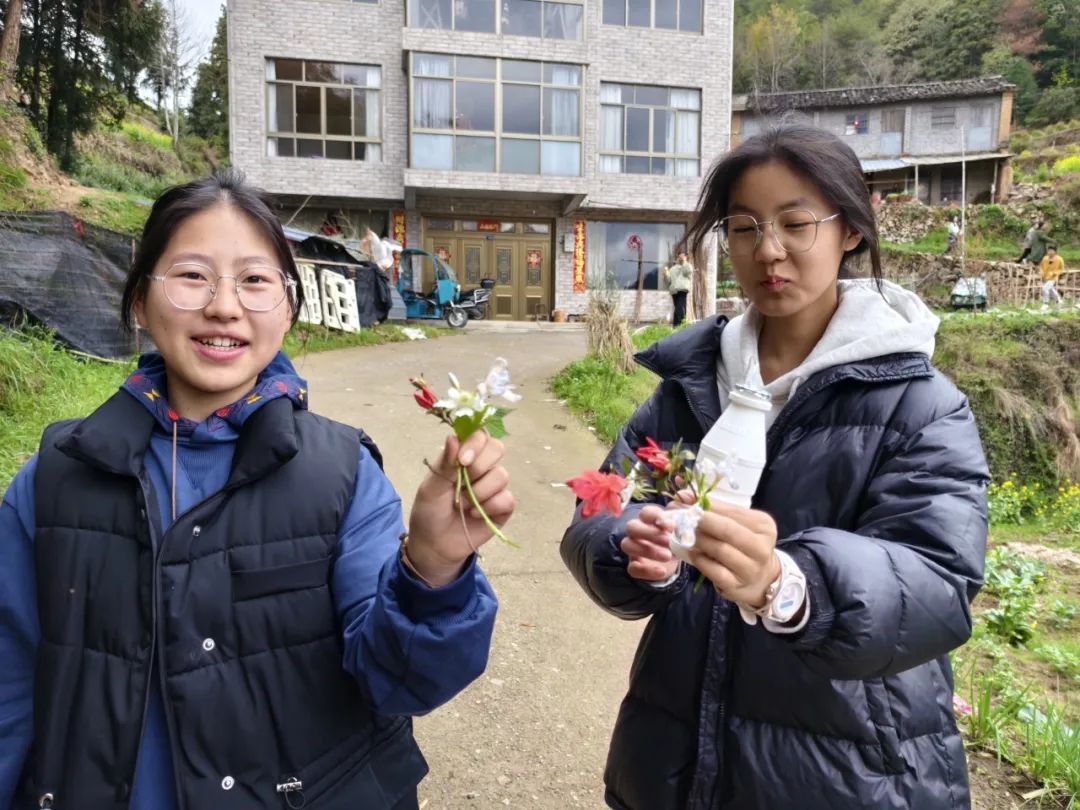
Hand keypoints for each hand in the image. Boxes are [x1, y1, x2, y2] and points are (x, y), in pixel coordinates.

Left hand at [407, 432, 514, 586]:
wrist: (434, 545)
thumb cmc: (429, 512)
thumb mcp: (430, 488)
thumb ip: (445, 464)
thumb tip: (453, 437)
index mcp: (462, 457)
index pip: (479, 435)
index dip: (475, 443)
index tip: (463, 460)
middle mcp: (481, 468)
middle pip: (497, 448)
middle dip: (480, 466)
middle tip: (463, 482)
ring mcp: (493, 487)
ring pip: (502, 475)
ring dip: (480, 492)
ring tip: (464, 505)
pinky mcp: (503, 507)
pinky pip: (507, 498)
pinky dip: (490, 507)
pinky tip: (475, 515)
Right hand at [621, 505, 679, 582]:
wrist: (680, 560)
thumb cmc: (680, 537)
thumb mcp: (686, 524)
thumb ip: (686, 507)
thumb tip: (684, 493)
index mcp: (649, 519)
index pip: (645, 512)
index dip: (655, 516)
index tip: (671, 525)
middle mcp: (638, 532)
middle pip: (632, 526)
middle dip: (649, 532)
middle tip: (668, 540)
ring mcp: (634, 549)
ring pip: (628, 545)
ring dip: (646, 550)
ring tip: (667, 555)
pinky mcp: (635, 567)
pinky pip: (632, 568)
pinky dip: (646, 571)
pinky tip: (662, 571)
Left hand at [686, 498, 779, 606]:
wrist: (761, 580)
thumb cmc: (744, 545)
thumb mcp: (738, 524)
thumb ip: (714, 509)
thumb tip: (684, 494)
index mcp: (763, 525)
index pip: (732, 511)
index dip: (706, 504)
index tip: (684, 498)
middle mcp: (760, 547)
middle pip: (727, 530)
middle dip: (702, 521)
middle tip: (682, 517)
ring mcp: (750, 568)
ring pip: (720, 549)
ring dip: (698, 540)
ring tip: (686, 535)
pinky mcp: (737, 585)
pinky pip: (714, 571)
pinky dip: (700, 560)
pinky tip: (693, 553)